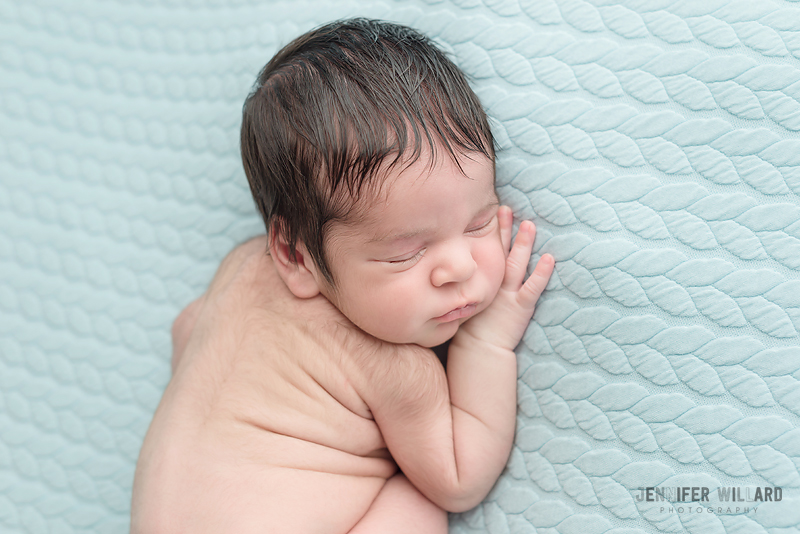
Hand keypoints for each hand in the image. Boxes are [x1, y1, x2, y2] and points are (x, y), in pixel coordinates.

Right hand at [460, 206, 553, 350]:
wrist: (479, 351)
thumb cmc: (471, 329)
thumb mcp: (461, 302)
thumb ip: (462, 285)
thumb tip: (453, 268)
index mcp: (478, 282)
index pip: (481, 252)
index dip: (485, 233)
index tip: (485, 214)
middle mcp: (491, 284)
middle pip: (497, 251)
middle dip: (502, 229)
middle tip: (504, 208)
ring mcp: (507, 295)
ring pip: (515, 264)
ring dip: (523, 244)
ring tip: (529, 224)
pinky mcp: (520, 307)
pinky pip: (532, 287)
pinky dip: (541, 273)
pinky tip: (549, 258)